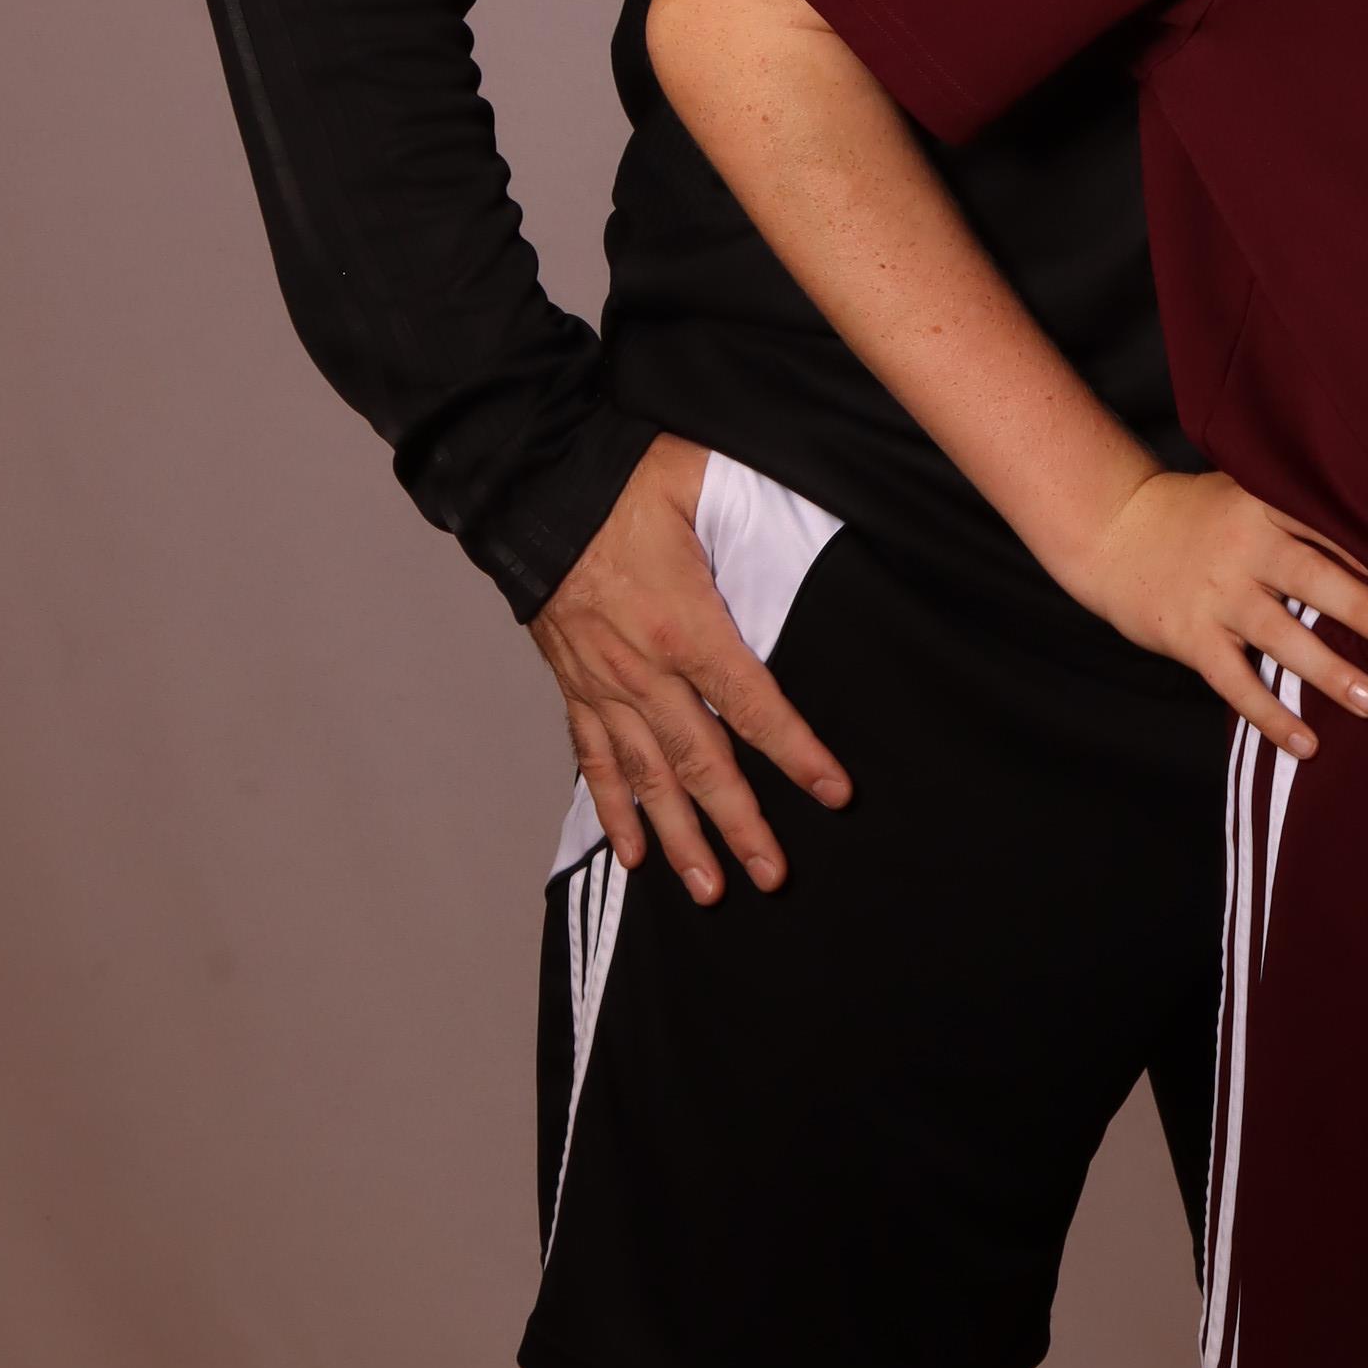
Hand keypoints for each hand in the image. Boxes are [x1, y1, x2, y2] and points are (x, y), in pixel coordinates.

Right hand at [530, 432, 851, 903]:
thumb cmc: (621, 478)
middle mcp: (642, 670)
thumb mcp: (700, 479)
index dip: (796, 753)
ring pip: (647, 777)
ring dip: (680, 836)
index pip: (752, 703)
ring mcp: (603, 685)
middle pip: (701, 762)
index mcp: (684, 624)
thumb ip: (755, 506)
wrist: (534, 487)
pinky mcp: (574, 686)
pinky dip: (613, 810)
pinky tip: (633, 854)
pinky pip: (594, 761)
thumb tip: (813, 509)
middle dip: (739, 824)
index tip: (833, 793)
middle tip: (771, 876)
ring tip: (707, 889)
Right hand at [1058, 467, 1367, 754]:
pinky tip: (1307, 743)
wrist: (1115, 530)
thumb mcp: (1246, 494)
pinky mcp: (1190, 637)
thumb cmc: (1199, 515)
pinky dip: (1271, 715)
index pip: (1324, 523)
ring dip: (1327, 671)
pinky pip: (1236, 683)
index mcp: (1263, 506)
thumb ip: (1299, 512)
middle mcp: (1242, 549)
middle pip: (1309, 576)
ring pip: (1278, 636)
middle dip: (1360, 607)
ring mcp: (1215, 595)